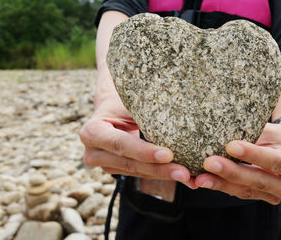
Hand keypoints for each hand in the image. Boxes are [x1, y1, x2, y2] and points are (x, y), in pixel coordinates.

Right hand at [79, 94, 195, 187]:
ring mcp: (106, 165)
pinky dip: (164, 175)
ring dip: (165, 175)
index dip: (144, 152)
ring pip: (139, 172)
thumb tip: (176, 124)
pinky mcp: (119, 171)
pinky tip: (185, 179)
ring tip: (189, 177)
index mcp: (92, 132)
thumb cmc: (123, 100)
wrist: (113, 108)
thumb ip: (145, 114)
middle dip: (159, 169)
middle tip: (184, 173)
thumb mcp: (130, 102)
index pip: (120, 144)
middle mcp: (94, 153)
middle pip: (130, 164)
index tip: (168, 154)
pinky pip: (143, 174)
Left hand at [194, 123, 280, 203]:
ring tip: (200, 178)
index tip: (231, 145)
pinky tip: (202, 181)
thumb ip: (255, 134)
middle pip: (259, 180)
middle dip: (232, 172)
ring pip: (246, 191)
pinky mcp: (260, 198)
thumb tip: (225, 133)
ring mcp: (276, 196)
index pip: (275, 161)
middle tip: (210, 163)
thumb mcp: (274, 131)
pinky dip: (220, 186)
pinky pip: (239, 193)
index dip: (253, 154)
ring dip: (221, 184)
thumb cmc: (280, 137)